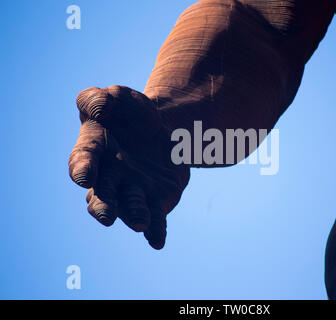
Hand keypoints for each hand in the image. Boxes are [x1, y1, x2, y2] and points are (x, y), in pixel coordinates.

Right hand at [69, 86, 189, 248]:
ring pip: (130, 208)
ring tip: (141, 224)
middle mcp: (110, 176)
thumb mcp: (118, 97)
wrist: (165, 128)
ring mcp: (133, 190)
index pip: (84, 159)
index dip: (82, 167)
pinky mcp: (156, 200)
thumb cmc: (133, 114)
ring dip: (134, 216)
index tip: (84, 175)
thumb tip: (99, 109)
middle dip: (103, 206)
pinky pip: (156, 217)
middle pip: (102, 194)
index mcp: (95, 150)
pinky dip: (156, 230)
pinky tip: (158, 241)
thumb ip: (101, 98)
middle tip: (107, 216)